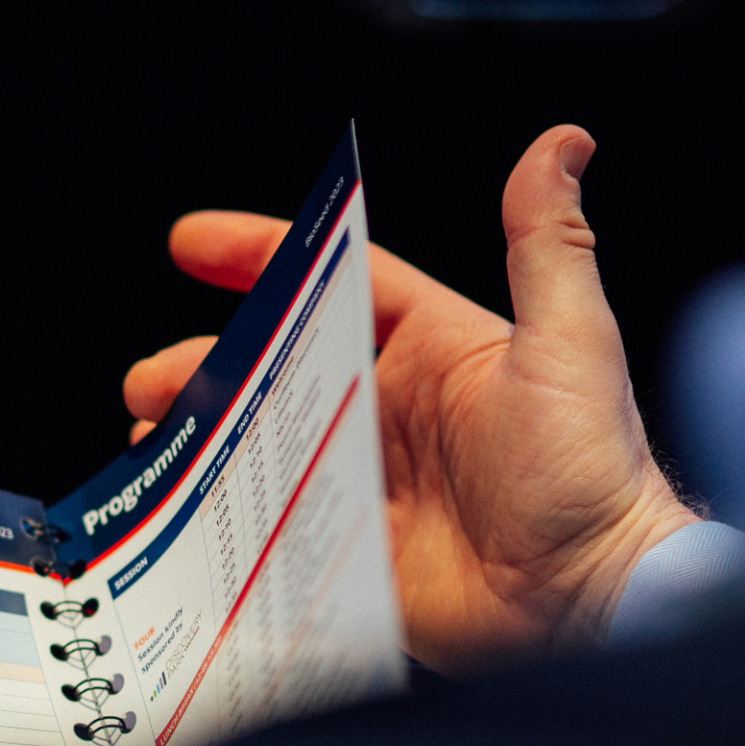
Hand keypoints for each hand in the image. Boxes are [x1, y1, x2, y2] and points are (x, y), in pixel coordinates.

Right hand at [125, 126, 696, 670]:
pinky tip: (187, 515)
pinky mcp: (359, 550)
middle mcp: (393, 412)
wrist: (594, 601)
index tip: (191, 243)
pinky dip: (228, 519)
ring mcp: (370, 482)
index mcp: (434, 349)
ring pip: (264, 446)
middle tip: (150, 382)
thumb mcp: (568, 343)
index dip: (261, 257)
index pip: (335, 283)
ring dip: (203, 440)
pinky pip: (278, 528)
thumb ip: (549, 244)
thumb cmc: (595, 472)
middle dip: (203, 368)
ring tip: (152, 446)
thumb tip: (563, 143)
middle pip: (277, 371)